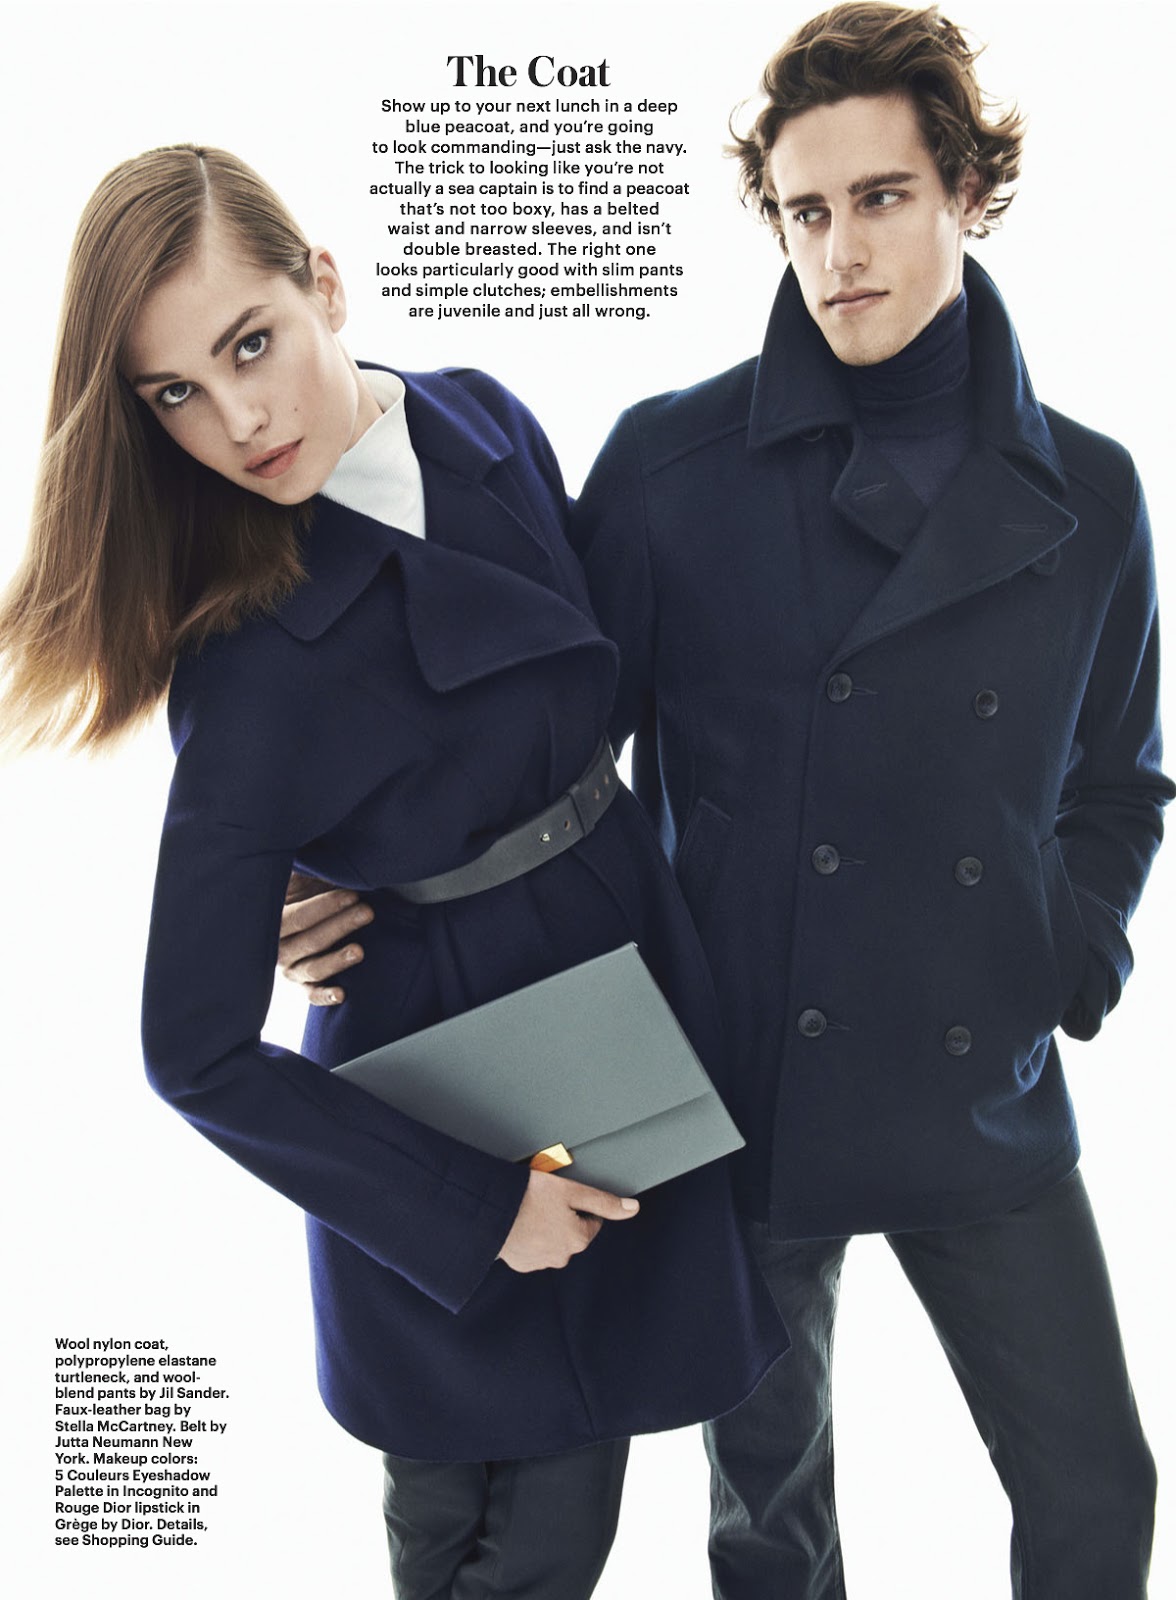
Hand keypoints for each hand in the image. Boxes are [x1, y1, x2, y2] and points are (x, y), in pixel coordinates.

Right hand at [279, 872, 373, 1005]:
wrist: (284, 916)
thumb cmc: (297, 891)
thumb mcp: (295, 878)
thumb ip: (303, 871)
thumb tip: (324, 859)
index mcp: (272, 921)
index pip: (297, 917)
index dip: (324, 907)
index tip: (353, 894)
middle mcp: (277, 949)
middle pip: (310, 941)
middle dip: (340, 925)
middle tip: (367, 911)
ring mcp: (289, 969)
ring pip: (313, 968)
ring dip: (337, 960)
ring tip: (360, 951)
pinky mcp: (302, 985)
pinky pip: (311, 995)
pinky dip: (325, 996)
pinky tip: (342, 995)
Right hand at [496, 1169, 639, 1272]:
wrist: (489, 1212)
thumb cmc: (528, 1197)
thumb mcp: (571, 1191)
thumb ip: (604, 1202)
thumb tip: (633, 1208)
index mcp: (578, 1239)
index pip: (592, 1221)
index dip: (578, 1204)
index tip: (561, 1195)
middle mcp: (562, 1256)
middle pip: (572, 1232)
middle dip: (562, 1217)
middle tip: (544, 1199)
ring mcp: (540, 1262)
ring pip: (553, 1241)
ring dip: (546, 1227)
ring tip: (529, 1209)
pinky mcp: (521, 1263)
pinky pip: (533, 1248)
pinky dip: (529, 1236)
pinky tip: (519, 1222)